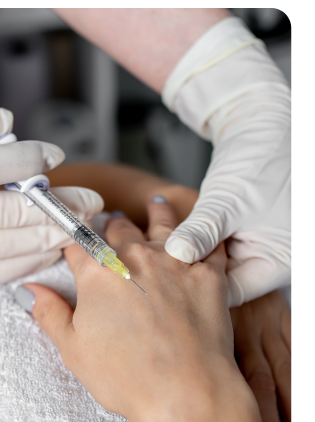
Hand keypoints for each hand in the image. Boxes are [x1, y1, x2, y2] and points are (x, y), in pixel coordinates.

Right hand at [0, 108, 102, 304]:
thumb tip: (7, 121)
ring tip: (82, 225)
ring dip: (51, 235)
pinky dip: (27, 261)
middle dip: (55, 206)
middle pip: (4, 211)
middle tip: (90, 201)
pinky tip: (51, 250)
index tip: (54, 155)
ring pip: (5, 245)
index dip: (25, 160)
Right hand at [16, 198, 289, 421]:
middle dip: (112, 226)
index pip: (78, 243)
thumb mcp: (73, 349)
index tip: (72, 240)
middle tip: (112, 223)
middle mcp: (134, 259)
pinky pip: (208, 243)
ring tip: (157, 204)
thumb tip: (30, 289)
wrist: (186, 393)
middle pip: (119, 229)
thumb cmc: (127, 376)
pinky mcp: (208, 276)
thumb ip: (50, 312)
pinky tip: (204, 230)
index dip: (72, 240)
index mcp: (98, 273)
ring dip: (157, 213)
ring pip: (163, 225)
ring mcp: (174, 263)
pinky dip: (204, 233)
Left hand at [162, 17, 289, 306]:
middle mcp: (265, 259)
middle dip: (184, 276)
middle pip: (219, 283)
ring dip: (182, 259)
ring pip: (209, 266)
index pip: (229, 294)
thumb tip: (176, 255)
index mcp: (277, 261)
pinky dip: (187, 243)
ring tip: (147, 256)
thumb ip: (203, 230)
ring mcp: (249, 247)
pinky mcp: (234, 235)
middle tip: (146, 274)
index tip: (158, 289)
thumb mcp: (229, 200)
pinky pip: (207, 247)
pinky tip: (158, 240)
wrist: (264, 127)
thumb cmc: (261, 159)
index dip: (194, 292)